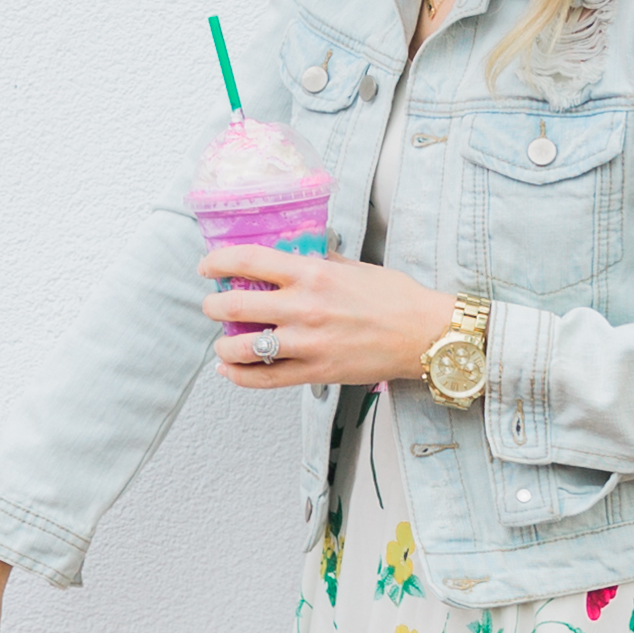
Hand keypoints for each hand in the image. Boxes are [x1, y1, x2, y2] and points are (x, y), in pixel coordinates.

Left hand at [203, 249, 450, 389]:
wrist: (426, 334)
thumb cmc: (395, 298)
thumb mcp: (353, 266)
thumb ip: (319, 261)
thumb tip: (293, 253)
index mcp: (313, 273)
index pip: (249, 261)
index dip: (218, 262)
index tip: (207, 266)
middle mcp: (305, 308)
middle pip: (236, 305)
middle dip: (214, 305)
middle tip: (212, 305)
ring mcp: (308, 344)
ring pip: (243, 348)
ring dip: (223, 345)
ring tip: (222, 342)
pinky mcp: (316, 372)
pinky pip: (264, 379)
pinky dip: (239, 375)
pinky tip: (229, 369)